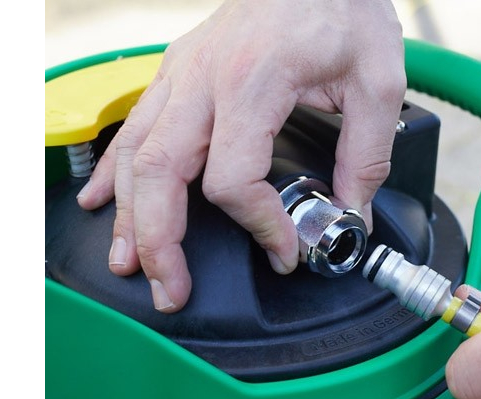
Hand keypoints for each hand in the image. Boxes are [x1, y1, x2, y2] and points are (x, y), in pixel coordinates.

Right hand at [76, 0, 405, 311]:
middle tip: (172, 289)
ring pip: (136, 155)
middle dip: (161, 241)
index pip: (234, 178)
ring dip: (129, 216)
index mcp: (254, 82)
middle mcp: (205, 80)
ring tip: (130, 264)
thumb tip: (350, 213)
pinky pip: (131, 130)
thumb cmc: (341, 8)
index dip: (259, 226)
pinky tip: (103, 205)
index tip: (285, 250)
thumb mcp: (377, 80)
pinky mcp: (176, 75)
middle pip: (163, 174)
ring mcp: (182, 75)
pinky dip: (114, 173)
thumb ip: (366, 155)